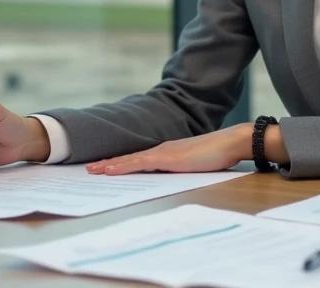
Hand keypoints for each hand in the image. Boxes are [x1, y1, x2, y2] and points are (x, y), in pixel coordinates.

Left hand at [87, 124, 253, 174]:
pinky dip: (121, 166)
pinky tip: (109, 170)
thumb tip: (175, 178)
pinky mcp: (166, 157)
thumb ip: (182, 169)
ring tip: (92, 170)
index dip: (121, 163)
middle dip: (109, 163)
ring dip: (109, 165)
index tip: (105, 168)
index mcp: (168, 153)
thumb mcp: (195, 165)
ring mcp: (163, 153)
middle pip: (129, 158)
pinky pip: (138, 163)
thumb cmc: (218, 154)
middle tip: (90, 169)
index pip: (138, 159)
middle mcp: (161, 150)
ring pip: (129, 160)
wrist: (230, 142)